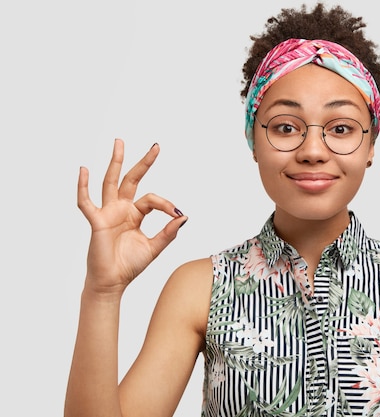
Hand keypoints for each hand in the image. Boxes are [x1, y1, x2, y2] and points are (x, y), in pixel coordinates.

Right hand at [77, 139, 186, 294]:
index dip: (166, 204)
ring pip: (111, 182)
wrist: (113, 282)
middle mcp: (121, 209)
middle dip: (143, 163)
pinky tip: (84, 170)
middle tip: (156, 146)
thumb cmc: (130, 265)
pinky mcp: (96, 221)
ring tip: (119, 142)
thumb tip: (184, 216)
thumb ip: (169, 232)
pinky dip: (83, 186)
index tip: (177, 213)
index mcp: (135, 214)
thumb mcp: (154, 247)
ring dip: (116, 162)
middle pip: (132, 179)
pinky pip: (86, 202)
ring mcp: (108, 213)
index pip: (152, 199)